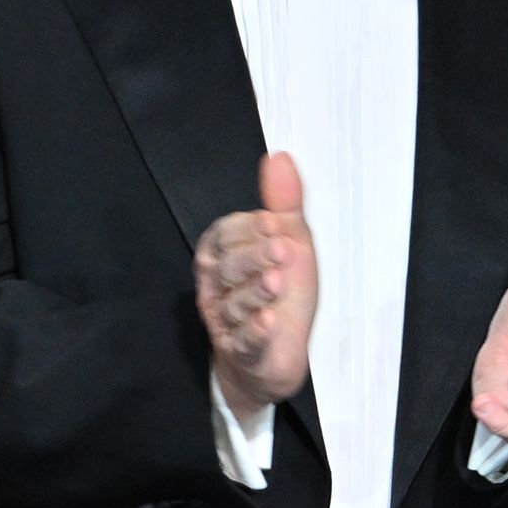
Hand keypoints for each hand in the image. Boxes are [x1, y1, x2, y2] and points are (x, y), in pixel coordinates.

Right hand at [193, 152, 317, 420]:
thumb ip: (283, 202)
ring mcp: (225, 321)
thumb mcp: (291, 241)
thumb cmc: (281, 291)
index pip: (223, 235)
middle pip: (225, 268)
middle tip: (282, 249)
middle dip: (253, 257)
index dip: (246, 229)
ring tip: (277, 282)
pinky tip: (267, 323)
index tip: (272, 221)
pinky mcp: (240, 352)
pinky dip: (253, 333)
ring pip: (233, 304)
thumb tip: (279, 155)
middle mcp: (216, 287)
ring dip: (255, 292)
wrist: (280, 351)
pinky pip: (242, 342)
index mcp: (223, 255)